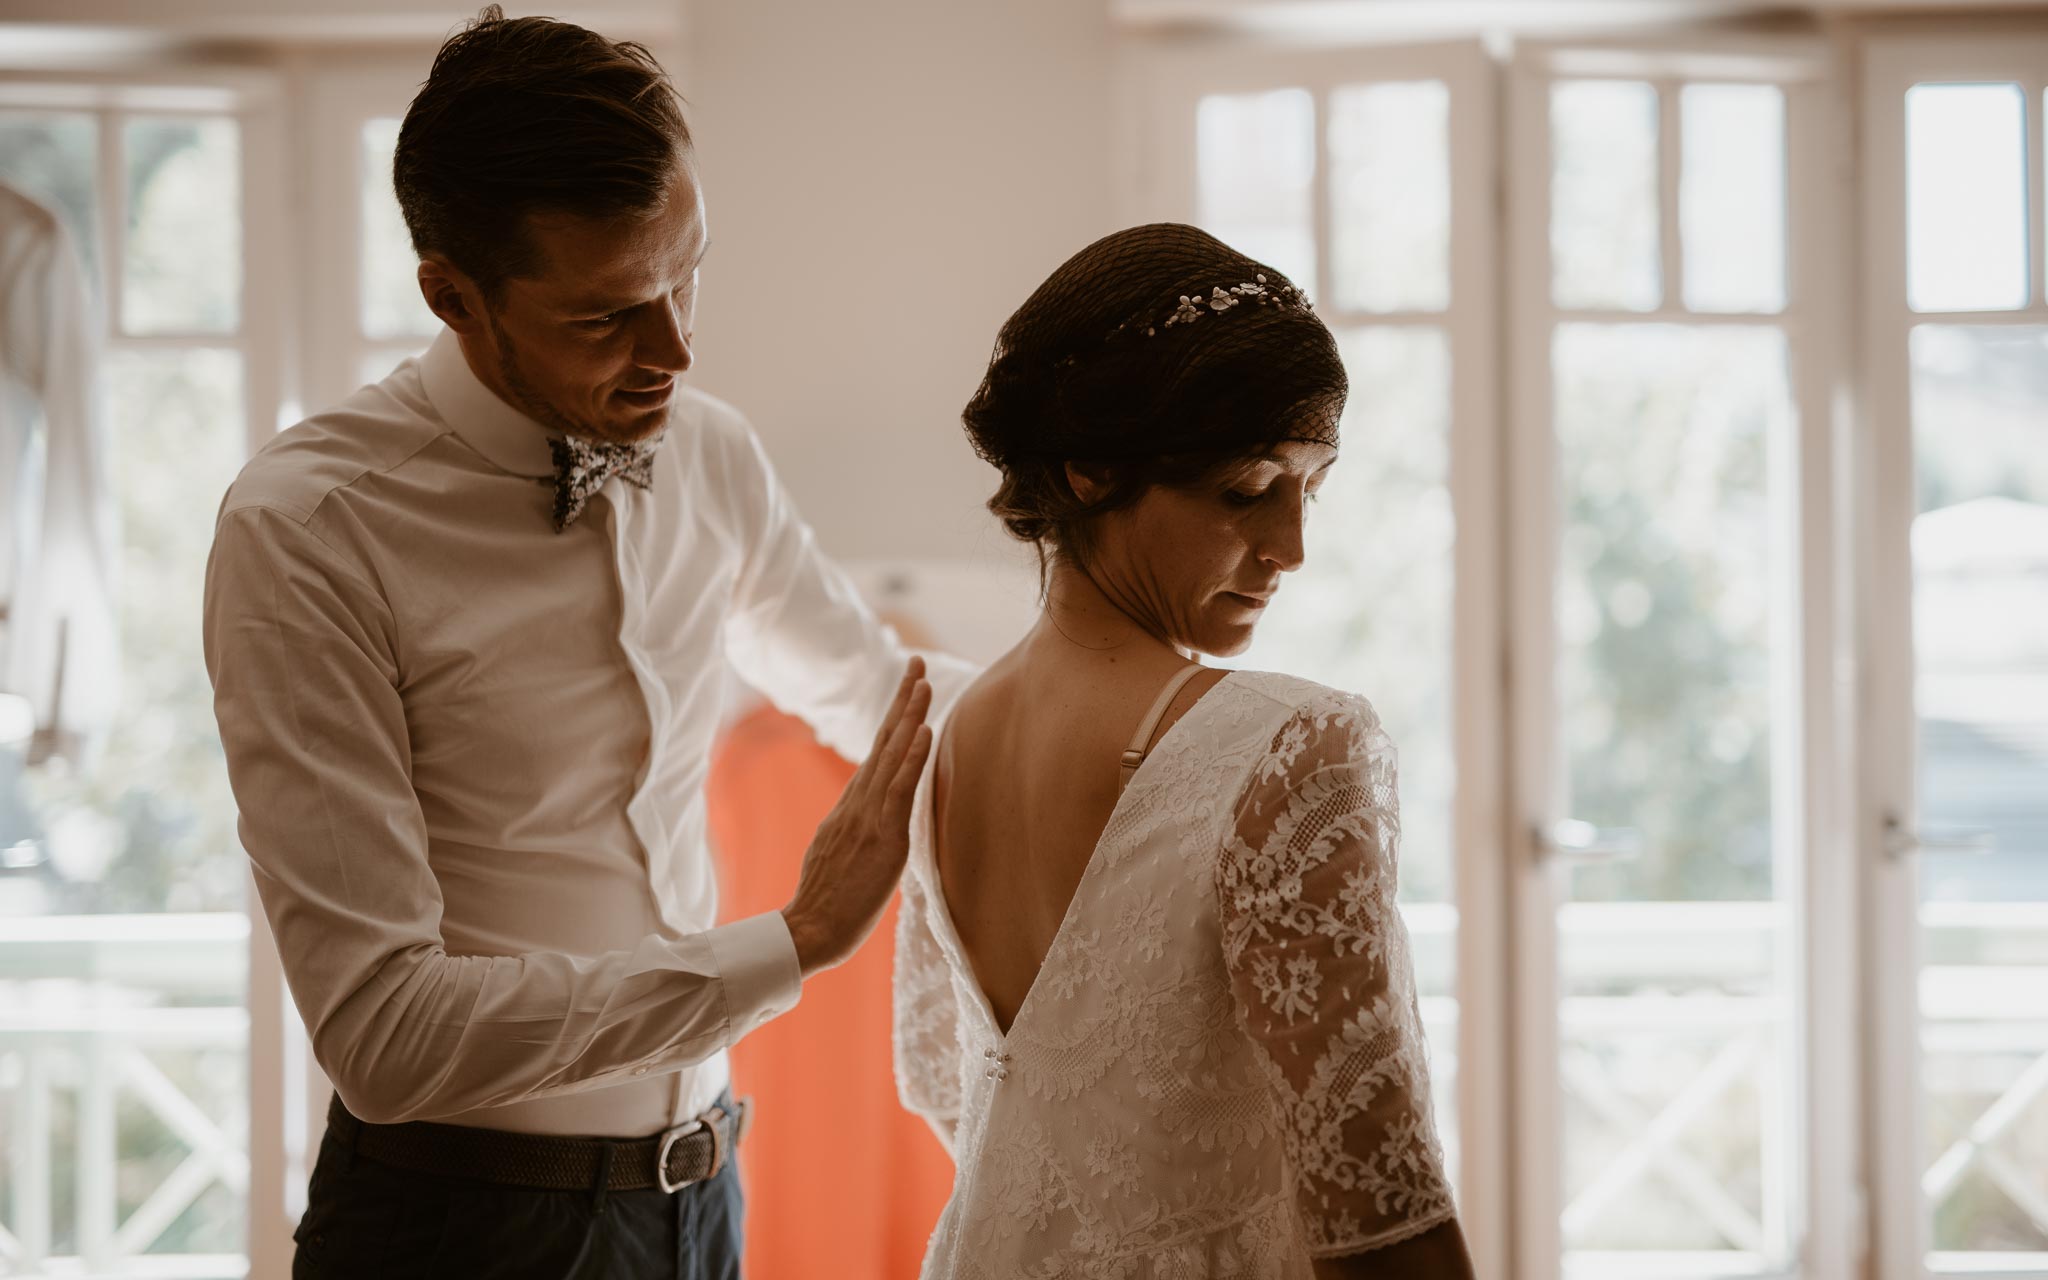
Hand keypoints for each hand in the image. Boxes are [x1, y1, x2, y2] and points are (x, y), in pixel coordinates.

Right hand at [781, 658, 933, 978]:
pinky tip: (924, 731)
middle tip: (916, 660)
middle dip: (901, 699)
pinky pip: (899, 790)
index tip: (908, 686)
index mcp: (852, 807)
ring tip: (923, 680)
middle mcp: (858, 802)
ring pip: (891, 756)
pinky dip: (912, 758)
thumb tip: (869, 819)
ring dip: (909, 715)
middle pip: (883, 740)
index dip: (893, 718)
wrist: (810, 929)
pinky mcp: (882, 836)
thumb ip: (856, 829)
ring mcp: (868, 816)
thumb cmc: (827, 903)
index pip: (877, 752)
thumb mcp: (842, 854)